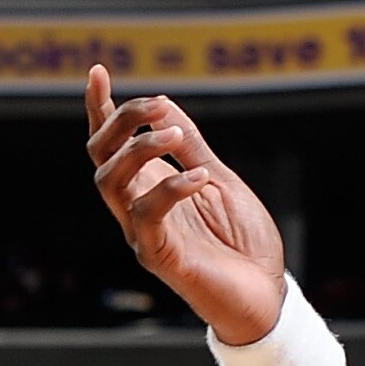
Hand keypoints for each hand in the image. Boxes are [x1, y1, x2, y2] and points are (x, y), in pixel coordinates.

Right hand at [85, 63, 288, 347]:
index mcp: (150, 186)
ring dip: (138, 150)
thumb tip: (165, 104)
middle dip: (122, 121)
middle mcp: (137, 206)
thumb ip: (193, 146)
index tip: (98, 70)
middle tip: (158, 106)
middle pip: (101, 155)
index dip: (100, 107)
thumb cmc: (244, 242)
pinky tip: (200, 177)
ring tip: (175, 135)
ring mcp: (143, 232)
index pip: (111, 143)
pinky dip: (171, 189)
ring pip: (110, 182)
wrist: (267, 295)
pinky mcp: (159, 256)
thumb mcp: (221, 179)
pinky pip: (146, 216)